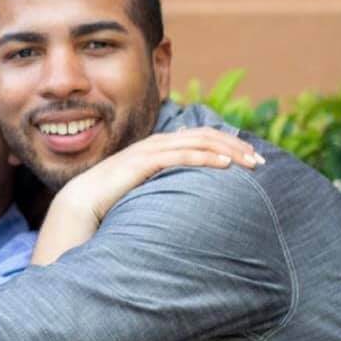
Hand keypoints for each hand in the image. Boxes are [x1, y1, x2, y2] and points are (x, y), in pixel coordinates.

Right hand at [55, 127, 262, 224]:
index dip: (226, 143)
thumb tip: (187, 201)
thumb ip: (164, 188)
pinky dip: (204, 157)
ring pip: (195, 142)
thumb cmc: (110, 203)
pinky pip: (178, 156)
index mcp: (156, 148)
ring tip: (250, 162)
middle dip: (235, 145)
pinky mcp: (141, 163)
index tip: (251, 160)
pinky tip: (224, 165)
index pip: (199, 137)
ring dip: (226, 150)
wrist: (80, 205)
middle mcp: (154, 144)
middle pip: (203, 135)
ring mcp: (147, 151)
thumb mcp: (144, 192)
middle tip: (261, 161)